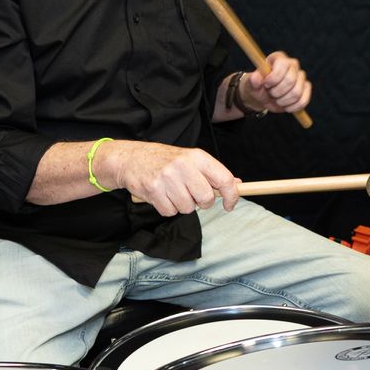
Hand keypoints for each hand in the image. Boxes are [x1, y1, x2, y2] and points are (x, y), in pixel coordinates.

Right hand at [99, 140, 240, 215]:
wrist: (132, 159)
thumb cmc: (164, 160)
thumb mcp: (191, 160)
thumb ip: (212, 173)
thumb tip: (237, 183)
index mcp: (197, 157)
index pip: (224, 179)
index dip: (232, 196)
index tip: (230, 205)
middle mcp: (183, 166)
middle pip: (206, 199)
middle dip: (201, 203)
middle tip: (192, 195)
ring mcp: (167, 178)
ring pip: (188, 208)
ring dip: (182, 205)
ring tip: (172, 192)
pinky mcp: (153, 190)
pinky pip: (170, 212)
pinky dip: (167, 208)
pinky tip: (162, 195)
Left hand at [242, 51, 311, 114]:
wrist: (261, 97)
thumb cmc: (256, 87)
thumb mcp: (250, 84)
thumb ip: (252, 80)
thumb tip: (255, 78)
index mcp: (278, 58)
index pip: (283, 64)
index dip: (274, 77)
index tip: (266, 85)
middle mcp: (292, 64)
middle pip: (291, 80)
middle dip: (277, 92)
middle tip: (270, 93)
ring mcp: (300, 76)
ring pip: (297, 92)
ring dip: (283, 101)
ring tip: (276, 99)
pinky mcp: (305, 88)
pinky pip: (303, 100)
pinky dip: (293, 107)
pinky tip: (285, 106)